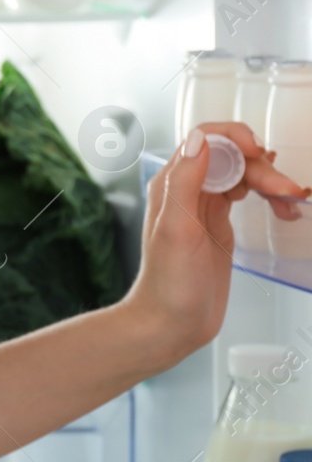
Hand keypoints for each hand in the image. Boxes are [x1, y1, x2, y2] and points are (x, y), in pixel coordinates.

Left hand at [123, 121, 310, 363]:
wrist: (171, 322)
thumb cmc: (169, 283)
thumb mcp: (177, 229)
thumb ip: (185, 182)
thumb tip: (201, 139)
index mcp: (173, 183)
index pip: (205, 140)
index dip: (235, 138)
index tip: (260, 151)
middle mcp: (187, 190)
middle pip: (231, 159)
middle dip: (262, 169)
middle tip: (289, 192)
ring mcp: (204, 207)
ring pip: (242, 176)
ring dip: (269, 183)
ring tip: (291, 202)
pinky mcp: (219, 225)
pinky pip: (246, 196)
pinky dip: (267, 197)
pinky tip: (284, 209)